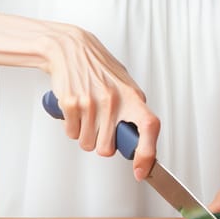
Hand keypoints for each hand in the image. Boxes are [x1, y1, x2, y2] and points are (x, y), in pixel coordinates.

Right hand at [44, 24, 159, 179]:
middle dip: (102, 144)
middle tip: (101, 128)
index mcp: (131, 96)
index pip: (149, 126)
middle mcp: (113, 100)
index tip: (141, 170)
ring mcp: (91, 103)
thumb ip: (133, 109)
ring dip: (85, 135)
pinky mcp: (71, 103)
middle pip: (108, 148)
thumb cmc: (98, 66)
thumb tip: (142, 138)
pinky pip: (71, 133)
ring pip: (87, 144)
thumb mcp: (124, 83)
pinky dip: (72, 127)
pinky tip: (75, 111)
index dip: (147, 153)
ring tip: (87, 115)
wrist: (71, 48)